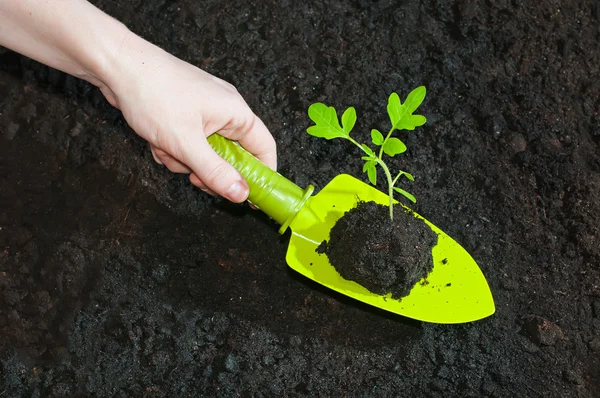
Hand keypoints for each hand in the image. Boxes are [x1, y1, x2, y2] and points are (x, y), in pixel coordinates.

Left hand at [100, 31, 276, 202]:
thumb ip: (215, 172)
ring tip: (165, 148)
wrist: (118, 66)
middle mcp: (224, 111)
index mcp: (235, 112)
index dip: (263, 175)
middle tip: (194, 178)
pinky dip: (173, 149)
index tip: (253, 197)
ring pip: (205, 153)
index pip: (264, 148)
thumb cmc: (154, 94)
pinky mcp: (184, 115)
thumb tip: (241, 194)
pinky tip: (156, 141)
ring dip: (184, 160)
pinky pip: (188, 144)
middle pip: (232, 156)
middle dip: (209, 170)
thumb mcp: (186, 143)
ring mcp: (204, 113)